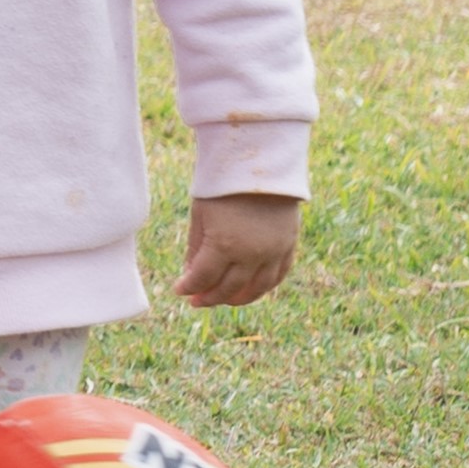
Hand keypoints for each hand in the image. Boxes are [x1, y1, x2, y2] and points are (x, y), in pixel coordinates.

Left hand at [180, 190, 300, 305]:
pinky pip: (278, 276)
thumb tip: (191, 273)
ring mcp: (274, 252)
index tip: (179, 291)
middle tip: (197, 301)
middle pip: (230, 288)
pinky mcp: (289, 246)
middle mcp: (252, 254)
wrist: (258, 166)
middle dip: (211, 298)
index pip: (204, 278)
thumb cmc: (222, 187)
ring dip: (239, 298)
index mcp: (224, 245)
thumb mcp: (200, 215)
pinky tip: (250, 289)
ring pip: (258, 288)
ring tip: (223, 300)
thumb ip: (196, 248)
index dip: (189, 287)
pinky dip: (264, 287)